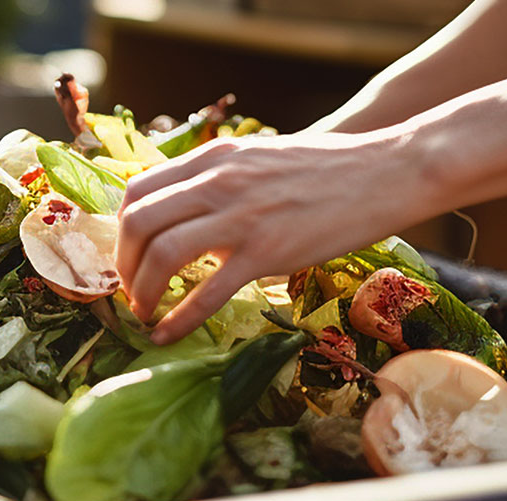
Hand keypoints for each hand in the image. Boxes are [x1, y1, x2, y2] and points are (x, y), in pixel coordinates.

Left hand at [116, 130, 436, 343]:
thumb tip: (190, 215)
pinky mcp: (267, 250)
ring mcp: (241, 216)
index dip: (120, 231)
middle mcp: (218, 181)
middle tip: (131, 291)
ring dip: (142, 291)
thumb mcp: (260, 159)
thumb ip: (221, 181)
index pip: (137, 189)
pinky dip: (178, 318)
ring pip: (162, 254)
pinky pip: (207, 290)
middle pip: (138, 222)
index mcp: (214, 158)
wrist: (386, 170)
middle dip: (123, 265)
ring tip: (145, 314)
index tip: (128, 257)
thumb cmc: (329, 169)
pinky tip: (168, 335)